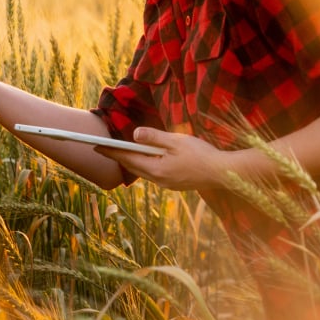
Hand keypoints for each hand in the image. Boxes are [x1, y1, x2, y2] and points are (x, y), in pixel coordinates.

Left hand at [93, 127, 230, 191]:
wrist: (223, 173)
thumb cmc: (201, 154)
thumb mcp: (176, 141)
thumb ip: (154, 137)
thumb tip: (134, 135)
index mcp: (156, 169)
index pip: (128, 159)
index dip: (111, 152)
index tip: (96, 146)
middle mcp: (159, 180)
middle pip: (133, 167)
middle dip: (118, 157)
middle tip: (103, 149)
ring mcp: (167, 184)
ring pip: (144, 172)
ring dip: (132, 162)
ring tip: (121, 153)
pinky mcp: (176, 184)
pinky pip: (154, 174)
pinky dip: (146, 166)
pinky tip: (146, 160)